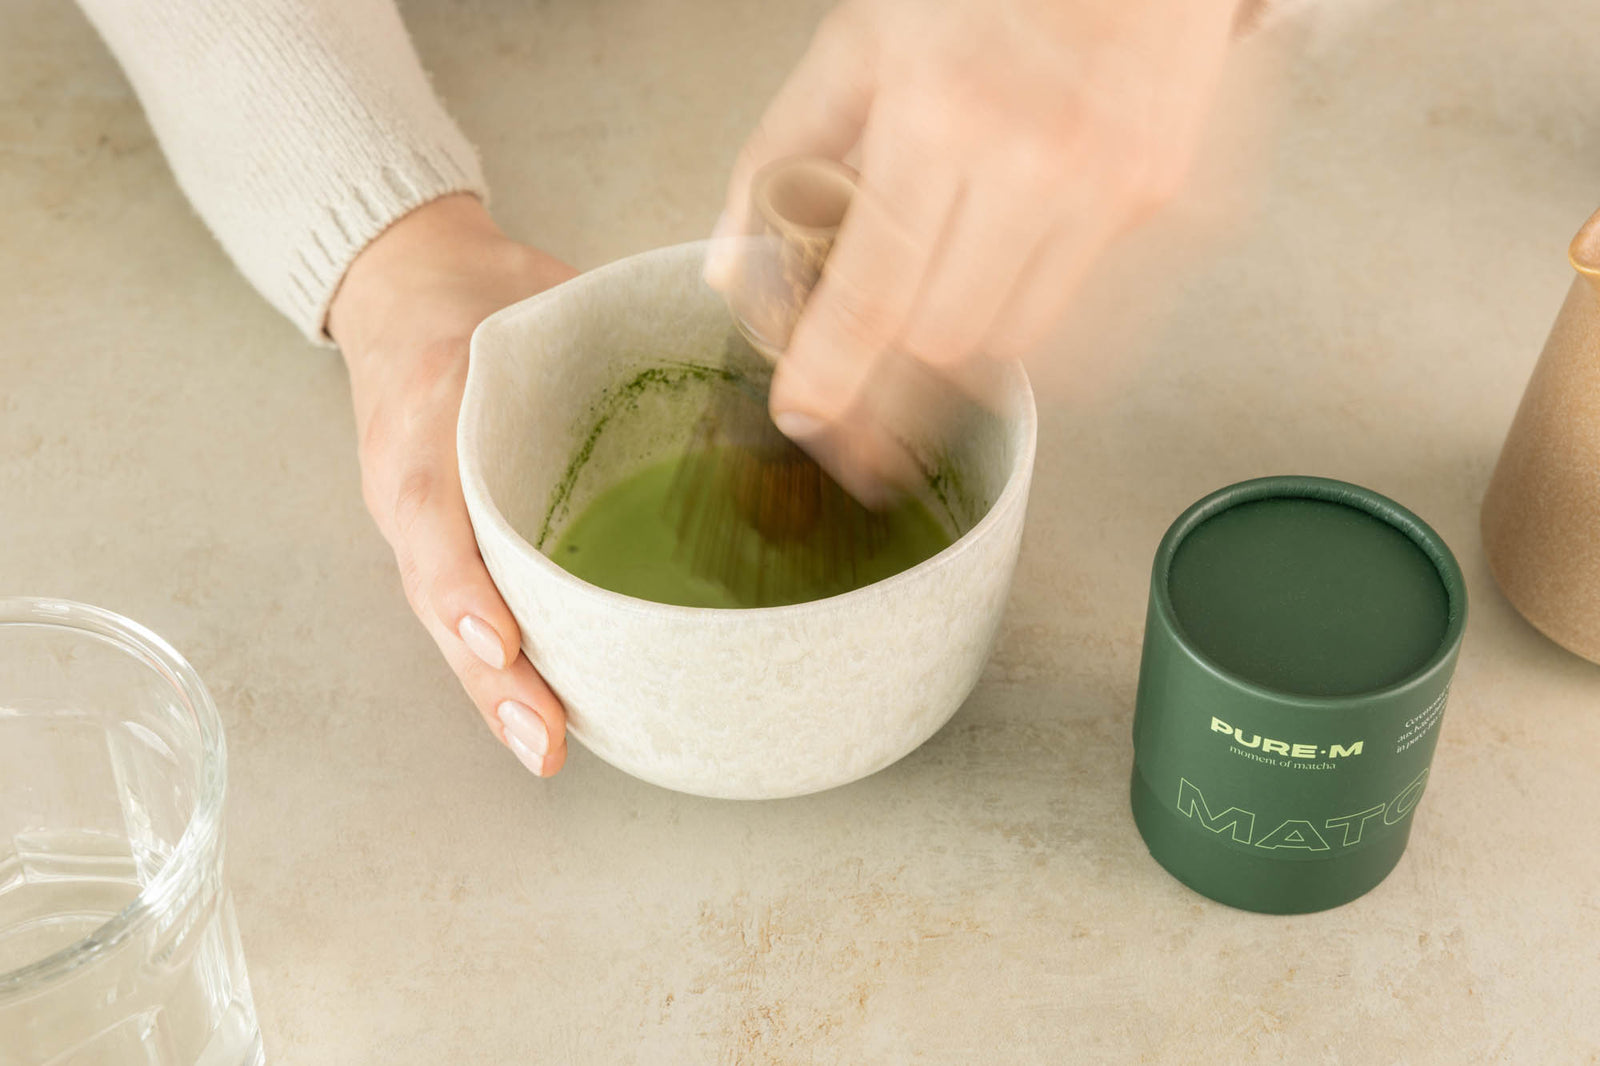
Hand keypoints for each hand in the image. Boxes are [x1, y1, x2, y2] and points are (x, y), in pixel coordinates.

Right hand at [328, 194, 576, 777]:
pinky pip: (465, 606)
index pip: (435, 509)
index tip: (502, 640)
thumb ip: (601, 332)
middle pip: (440, 592)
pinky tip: (546, 716)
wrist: (410, 286)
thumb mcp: (530, 291)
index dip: (465, 583)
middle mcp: (416, 479)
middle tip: (543, 737)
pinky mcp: (443, 537)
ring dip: (494, 691)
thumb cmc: (483, 296)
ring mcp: (423, 517)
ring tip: (544, 749)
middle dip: (489, 675)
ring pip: (449, 617)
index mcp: (430, 410)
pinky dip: (501, 666)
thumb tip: (748, 356)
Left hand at [708, 0, 1241, 480]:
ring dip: (959, 332)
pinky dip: (1025, 304)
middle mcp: (1036, 164)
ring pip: (1014, 340)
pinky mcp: (1155, 200)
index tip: (801, 414)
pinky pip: (1079, 306)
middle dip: (892, 357)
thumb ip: (781, 154)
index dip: (831, 374)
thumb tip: (734, 268)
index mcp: (940, 118)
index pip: (874, 296)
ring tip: (936, 283)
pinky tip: (1000, 263)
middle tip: (862, 354)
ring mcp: (1109, 188)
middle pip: (943, 341)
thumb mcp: (860, 43)